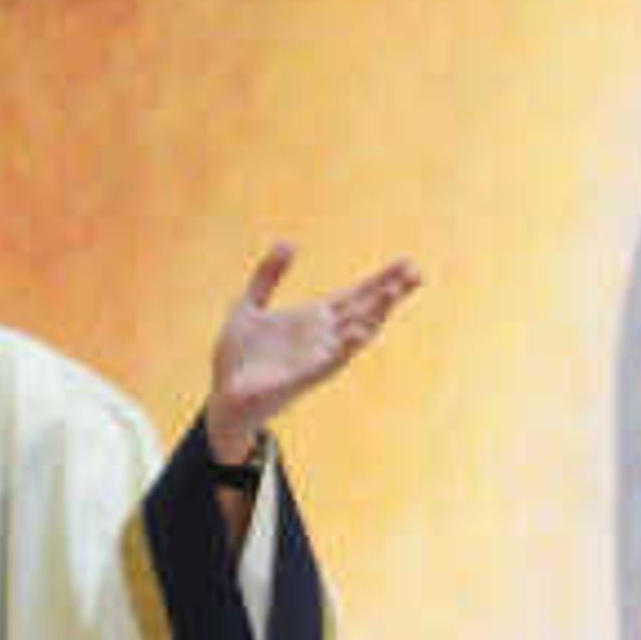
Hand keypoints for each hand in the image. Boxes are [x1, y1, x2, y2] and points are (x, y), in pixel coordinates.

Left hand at [207, 244, 420, 461]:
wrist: (223, 397)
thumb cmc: (237, 357)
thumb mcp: (248, 305)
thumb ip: (268, 275)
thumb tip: (288, 242)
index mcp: (313, 319)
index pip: (355, 295)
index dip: (381, 279)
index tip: (407, 263)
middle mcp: (322, 337)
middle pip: (364, 310)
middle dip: (390, 293)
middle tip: (417, 274)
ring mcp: (315, 358)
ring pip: (354, 334)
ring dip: (374, 315)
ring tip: (393, 293)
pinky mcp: (300, 379)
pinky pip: (328, 362)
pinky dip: (343, 347)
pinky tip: (359, 332)